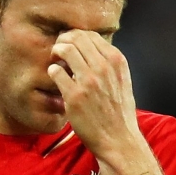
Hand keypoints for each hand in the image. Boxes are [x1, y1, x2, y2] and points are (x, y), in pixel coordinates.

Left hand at [47, 30, 142, 158]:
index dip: (76, 36)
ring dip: (56, 51)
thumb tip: (90, 49)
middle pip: (76, 37)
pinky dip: (52, 71)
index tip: (70, 44)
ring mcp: (88, 81)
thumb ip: (109, 63)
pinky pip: (55, 71)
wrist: (119, 139)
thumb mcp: (122, 80)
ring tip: (55, 60)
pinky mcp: (74, 96)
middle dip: (63, 40)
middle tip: (58, 50)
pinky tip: (56, 78)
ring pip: (65, 49)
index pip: (91, 35)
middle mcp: (104, 67)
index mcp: (117, 61)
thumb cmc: (119, 112)